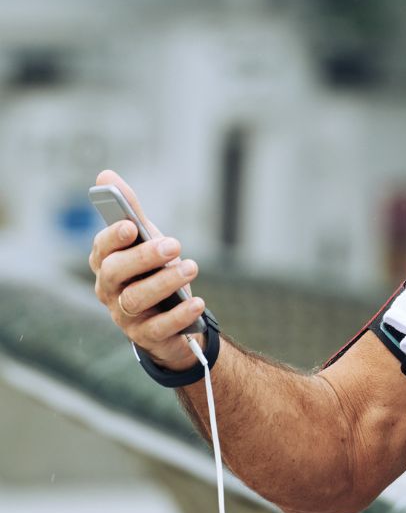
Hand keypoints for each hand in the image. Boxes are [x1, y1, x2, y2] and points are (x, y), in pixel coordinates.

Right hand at [88, 170, 204, 372]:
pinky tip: (197, 302)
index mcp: (106, 263)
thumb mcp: (145, 240)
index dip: (113, 238)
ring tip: (191, 267)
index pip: (102, 249)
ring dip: (165, 282)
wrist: (173, 318)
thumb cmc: (153, 271)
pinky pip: (158, 329)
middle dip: (143, 257)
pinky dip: (178, 315)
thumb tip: (106, 175)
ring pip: (136, 300)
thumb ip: (130, 211)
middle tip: (174, 244)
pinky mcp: (146, 337)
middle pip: (115, 274)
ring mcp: (125, 316)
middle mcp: (109, 290)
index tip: (131, 226)